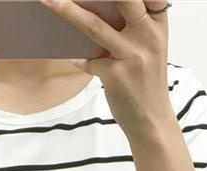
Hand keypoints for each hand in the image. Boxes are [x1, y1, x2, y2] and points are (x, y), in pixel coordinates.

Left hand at [37, 0, 172, 138]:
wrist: (151, 121)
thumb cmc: (145, 83)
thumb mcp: (148, 49)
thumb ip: (131, 27)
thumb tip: (94, 9)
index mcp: (158, 25)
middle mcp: (148, 36)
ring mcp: (132, 55)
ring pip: (95, 25)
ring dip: (68, 11)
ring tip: (48, 1)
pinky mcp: (116, 75)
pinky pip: (87, 61)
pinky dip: (77, 59)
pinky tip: (72, 58)